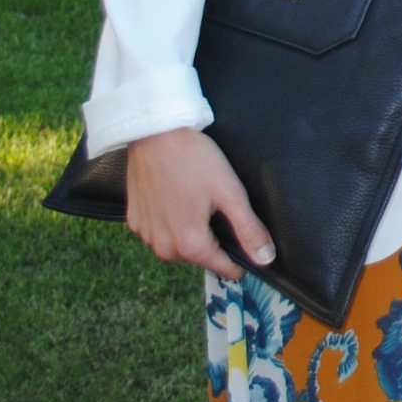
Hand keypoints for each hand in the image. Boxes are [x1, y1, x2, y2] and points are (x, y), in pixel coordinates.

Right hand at [123, 127, 273, 278]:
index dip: (240, 259)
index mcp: (190, 244)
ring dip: (190, 232)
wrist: (155, 133)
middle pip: (200, 256)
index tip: (247, 246)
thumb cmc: (194, 158)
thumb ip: (249, 229)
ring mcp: (146, 235)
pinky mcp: (135, 221)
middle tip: (219, 207)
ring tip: (197, 201)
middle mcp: (164, 247)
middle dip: (214, 240)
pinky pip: (159, 231)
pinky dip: (170, 221)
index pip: (224, 268)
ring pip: (178, 245)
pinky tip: (177, 198)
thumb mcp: (230, 192)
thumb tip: (266, 259)